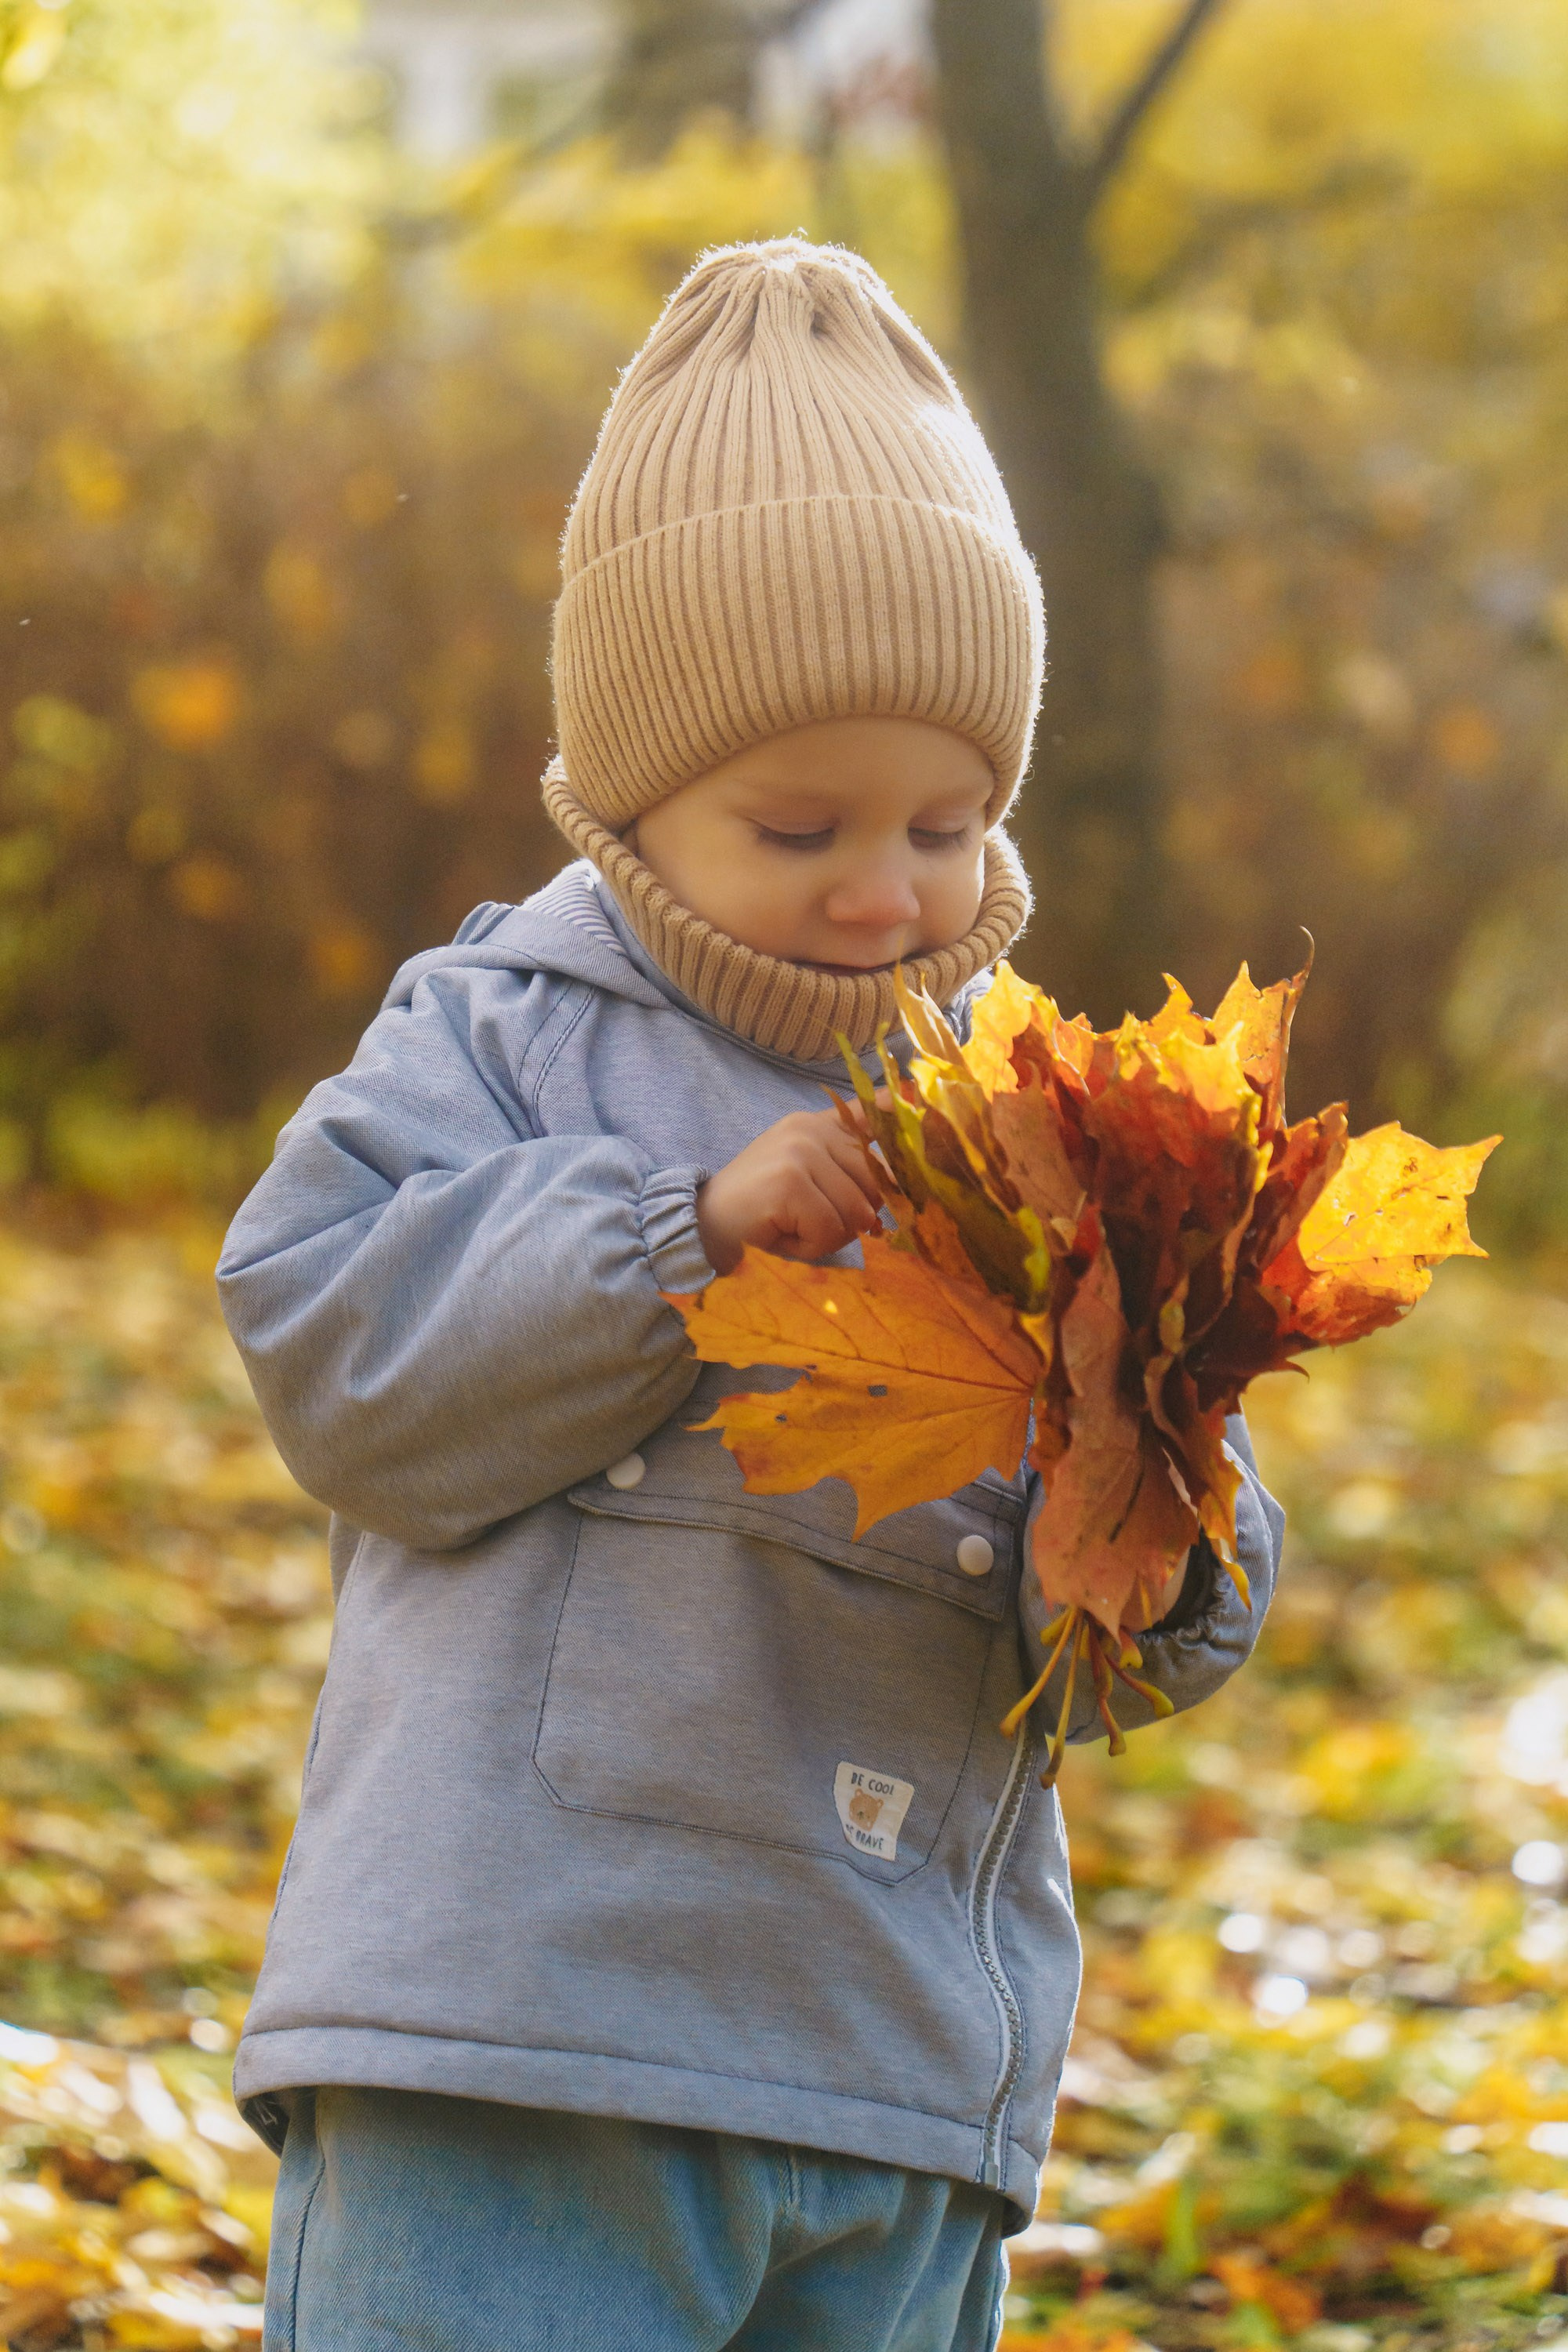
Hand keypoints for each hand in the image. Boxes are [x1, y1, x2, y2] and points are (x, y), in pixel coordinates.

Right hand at [697, 1107, 881, 1274]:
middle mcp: (810, 1130)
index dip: (896, 1108)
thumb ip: (843, 1167)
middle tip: (813, 1222)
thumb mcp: (805, 1177)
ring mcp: (800, 1152)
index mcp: (816, 1125)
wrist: (707, 1222)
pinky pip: (830, 1228)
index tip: (921, 1095)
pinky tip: (784, 1234)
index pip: (866, 1111)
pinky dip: (812, 1245)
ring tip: (795, 1227)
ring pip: (856, 1211)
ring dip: (831, 1236)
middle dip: (854, 1217)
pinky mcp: (790, 1181)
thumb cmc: (763, 1209)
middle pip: (875, 1183)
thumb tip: (894, 1175)